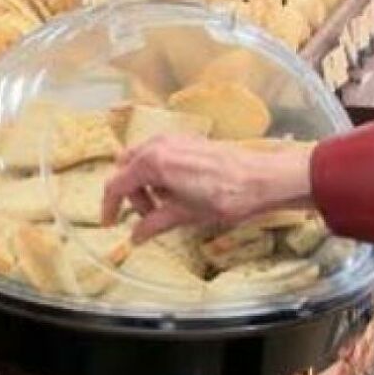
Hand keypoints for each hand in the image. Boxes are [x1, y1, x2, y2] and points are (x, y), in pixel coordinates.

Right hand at [103, 134, 314, 242]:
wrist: (264, 179)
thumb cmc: (226, 196)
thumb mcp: (185, 215)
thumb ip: (154, 223)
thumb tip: (136, 236)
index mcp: (152, 162)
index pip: (117, 184)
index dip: (110, 207)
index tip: (111, 223)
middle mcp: (159, 144)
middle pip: (127, 168)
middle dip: (130, 193)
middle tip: (145, 216)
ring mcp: (175, 139)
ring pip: (143, 159)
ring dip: (145, 183)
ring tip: (165, 206)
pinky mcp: (190, 140)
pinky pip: (162, 154)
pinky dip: (160, 172)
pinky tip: (179, 192)